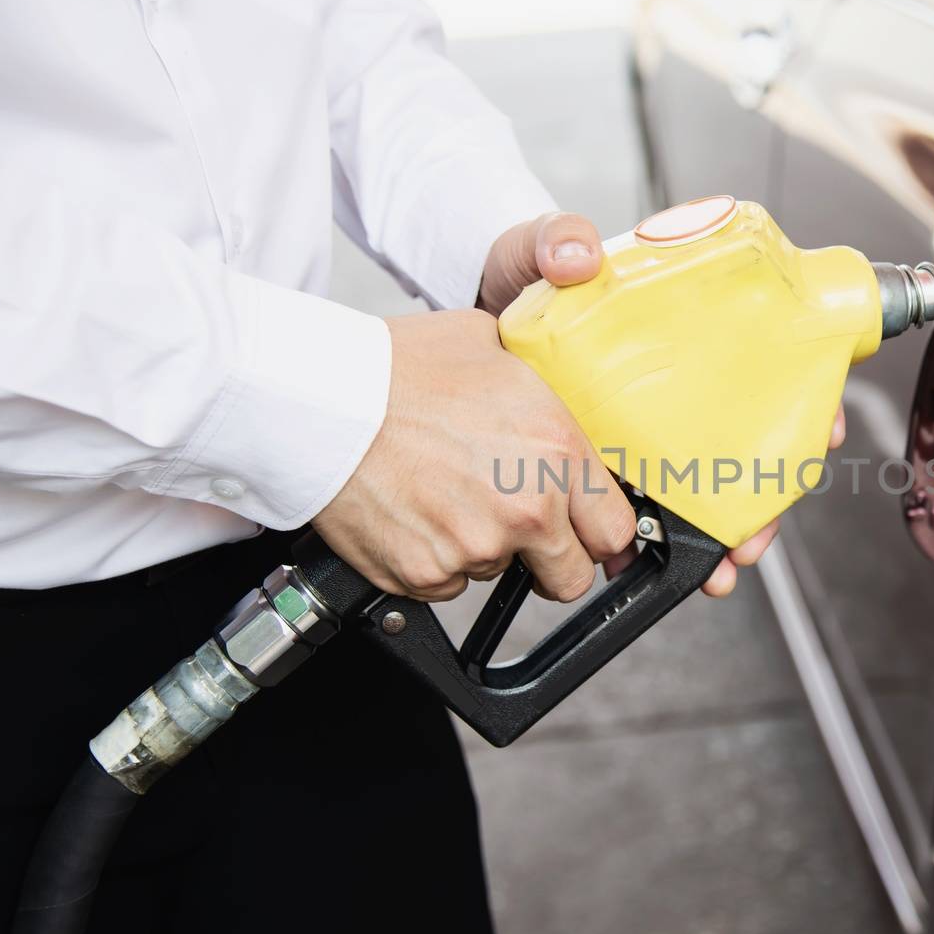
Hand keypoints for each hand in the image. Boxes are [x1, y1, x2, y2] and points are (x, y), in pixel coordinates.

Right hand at [312, 308, 635, 602]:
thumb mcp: (495, 348)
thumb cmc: (398, 366)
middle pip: (569, 577)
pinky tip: (415, 512)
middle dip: (550, 559)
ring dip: (484, 547)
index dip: (599, 533)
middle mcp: (526, 506)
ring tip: (445, 494)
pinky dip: (436, 560)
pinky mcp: (426, 573)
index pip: (614, 530)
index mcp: (556, 450)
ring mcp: (475, 547)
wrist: (319, 399)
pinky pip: (447, 585)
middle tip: (518, 527)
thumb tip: (565, 414)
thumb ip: (544, 395)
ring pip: (499, 574)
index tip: (586, 531)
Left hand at [478, 208, 847, 598]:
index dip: (807, 396)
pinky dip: (660, 543)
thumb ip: (556, 240)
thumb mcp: (534, 248)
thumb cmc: (515, 276)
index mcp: (683, 327)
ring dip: (725, 532)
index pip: (769, 360)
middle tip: (754, 538)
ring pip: (709, 483)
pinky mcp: (610, 457)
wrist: (467, 316)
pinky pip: (651, 506)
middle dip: (764, 497)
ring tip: (720, 571)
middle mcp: (677, 380)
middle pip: (750, 439)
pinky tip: (656, 566)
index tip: (821, 432)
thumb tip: (580, 254)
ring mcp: (647, 423)